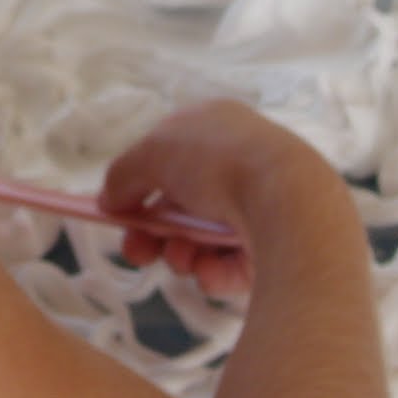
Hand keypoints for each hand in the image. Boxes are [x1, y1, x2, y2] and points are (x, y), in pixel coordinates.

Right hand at [99, 99, 335, 297]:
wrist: (289, 204)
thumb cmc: (220, 162)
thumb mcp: (152, 153)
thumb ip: (122, 175)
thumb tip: (107, 199)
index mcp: (216, 126)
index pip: (168, 156)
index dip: (140, 184)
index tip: (117, 212)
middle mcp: (241, 162)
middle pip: (182, 205)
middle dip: (153, 233)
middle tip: (138, 253)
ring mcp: (261, 205)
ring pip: (202, 239)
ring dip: (180, 253)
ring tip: (183, 260)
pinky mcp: (276, 246)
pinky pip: (232, 264)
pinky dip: (214, 270)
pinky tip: (211, 270)